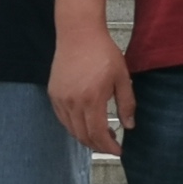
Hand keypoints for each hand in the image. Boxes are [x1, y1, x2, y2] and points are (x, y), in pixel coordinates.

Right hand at [49, 19, 135, 151]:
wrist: (79, 32)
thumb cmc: (102, 51)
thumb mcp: (122, 77)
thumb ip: (126, 103)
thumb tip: (129, 126)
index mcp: (92, 99)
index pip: (98, 134)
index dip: (109, 147)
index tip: (118, 150)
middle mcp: (73, 102)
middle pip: (83, 136)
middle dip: (98, 145)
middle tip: (111, 145)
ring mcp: (60, 98)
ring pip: (71, 129)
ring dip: (85, 137)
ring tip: (100, 134)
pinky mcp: (53, 93)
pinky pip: (62, 118)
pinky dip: (73, 126)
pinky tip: (85, 122)